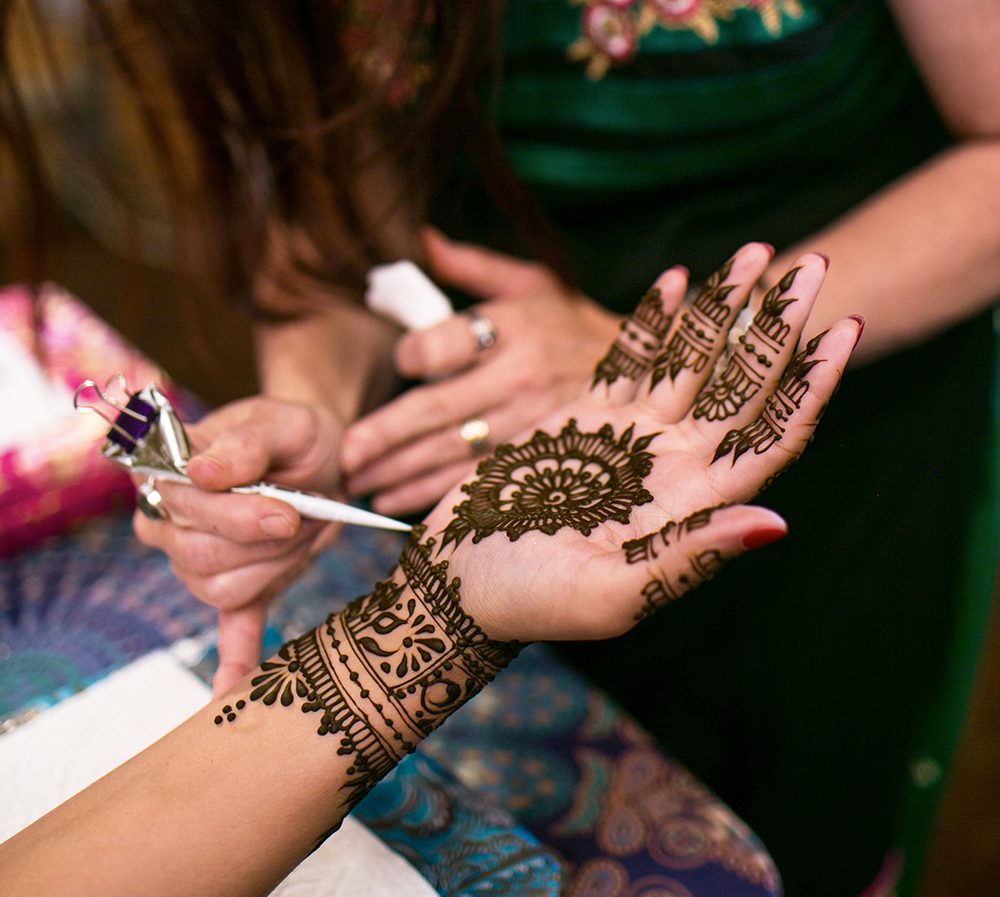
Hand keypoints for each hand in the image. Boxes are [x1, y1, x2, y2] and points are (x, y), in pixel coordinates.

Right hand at [132, 396, 344, 692]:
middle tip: (302, 514)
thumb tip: (201, 470)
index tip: (287, 511)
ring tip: (299, 529)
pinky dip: (233, 662)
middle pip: (201, 556)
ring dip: (275, 564)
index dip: (238, 515)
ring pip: (223, 589)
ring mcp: (196, 563)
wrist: (318, 455)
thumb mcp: (280, 423)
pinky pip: (229, 631)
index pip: (182, 507)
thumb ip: (246, 443)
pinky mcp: (235, 590)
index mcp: (167, 472)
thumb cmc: (292, 434)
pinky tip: (231, 692)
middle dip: (265, 539)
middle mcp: (167, 523)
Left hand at [340, 228, 619, 513]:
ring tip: (359, 483)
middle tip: (344, 453)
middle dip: (383, 435)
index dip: (408, 358)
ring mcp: (529, 424)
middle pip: (436, 411)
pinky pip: (477, 480)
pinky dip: (433, 495)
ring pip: (451, 452)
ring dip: (400, 472)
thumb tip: (422, 239)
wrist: (648, 376)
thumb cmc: (575, 327)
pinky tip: (398, 503)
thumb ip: (474, 267)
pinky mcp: (537, 458)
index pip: (441, 347)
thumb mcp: (534, 284)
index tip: (399, 364)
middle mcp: (519, 378)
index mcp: (514, 327)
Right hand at [413, 243, 860, 640]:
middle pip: (741, 389)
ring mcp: (630, 438)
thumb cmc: (529, 601)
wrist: (460, 582)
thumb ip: (689, 556)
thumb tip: (776, 526)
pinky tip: (676, 282)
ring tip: (755, 253)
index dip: (810, 387)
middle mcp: (671, 466)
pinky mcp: (584, 418)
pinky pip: (629, 361)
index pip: (769, 440)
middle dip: (776, 330)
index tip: (843, 329)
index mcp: (689, 506)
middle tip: (810, 268)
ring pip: (691, 364)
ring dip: (722, 312)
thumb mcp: (610, 594)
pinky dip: (652, 322)